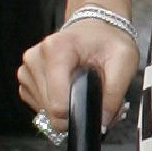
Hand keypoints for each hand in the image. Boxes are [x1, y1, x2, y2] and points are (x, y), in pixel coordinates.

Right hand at [19, 10, 141, 130]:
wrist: (95, 28)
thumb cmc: (107, 41)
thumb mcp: (124, 60)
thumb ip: (115, 93)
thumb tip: (102, 122)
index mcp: (56, 50)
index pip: (58, 103)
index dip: (79, 114)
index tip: (96, 107)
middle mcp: (35, 58)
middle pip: (52, 111)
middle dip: (77, 112)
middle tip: (96, 97)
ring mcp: (27, 70)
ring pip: (46, 112)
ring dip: (68, 109)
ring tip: (85, 91)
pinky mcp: (27, 80)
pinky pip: (41, 107)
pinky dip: (58, 105)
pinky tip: (71, 91)